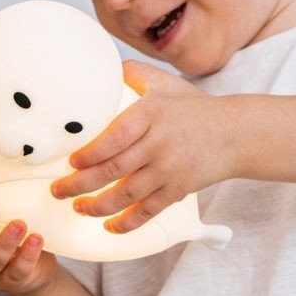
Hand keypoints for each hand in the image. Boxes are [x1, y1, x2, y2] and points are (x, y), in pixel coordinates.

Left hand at [50, 60, 230, 233]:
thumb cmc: (193, 108)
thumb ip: (134, 75)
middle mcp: (159, 143)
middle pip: (113, 169)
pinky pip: (149, 210)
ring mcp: (170, 169)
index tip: (71, 162)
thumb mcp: (164, 84)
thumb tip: (101, 68)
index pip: (114, 137)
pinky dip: (128, 222)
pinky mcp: (179, 189)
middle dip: (80, 184)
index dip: (89, 153)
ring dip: (98, 206)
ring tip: (79, 208)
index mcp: (151, 114)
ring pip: (127, 194)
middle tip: (58, 191)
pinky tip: (110, 227)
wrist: (237, 133)